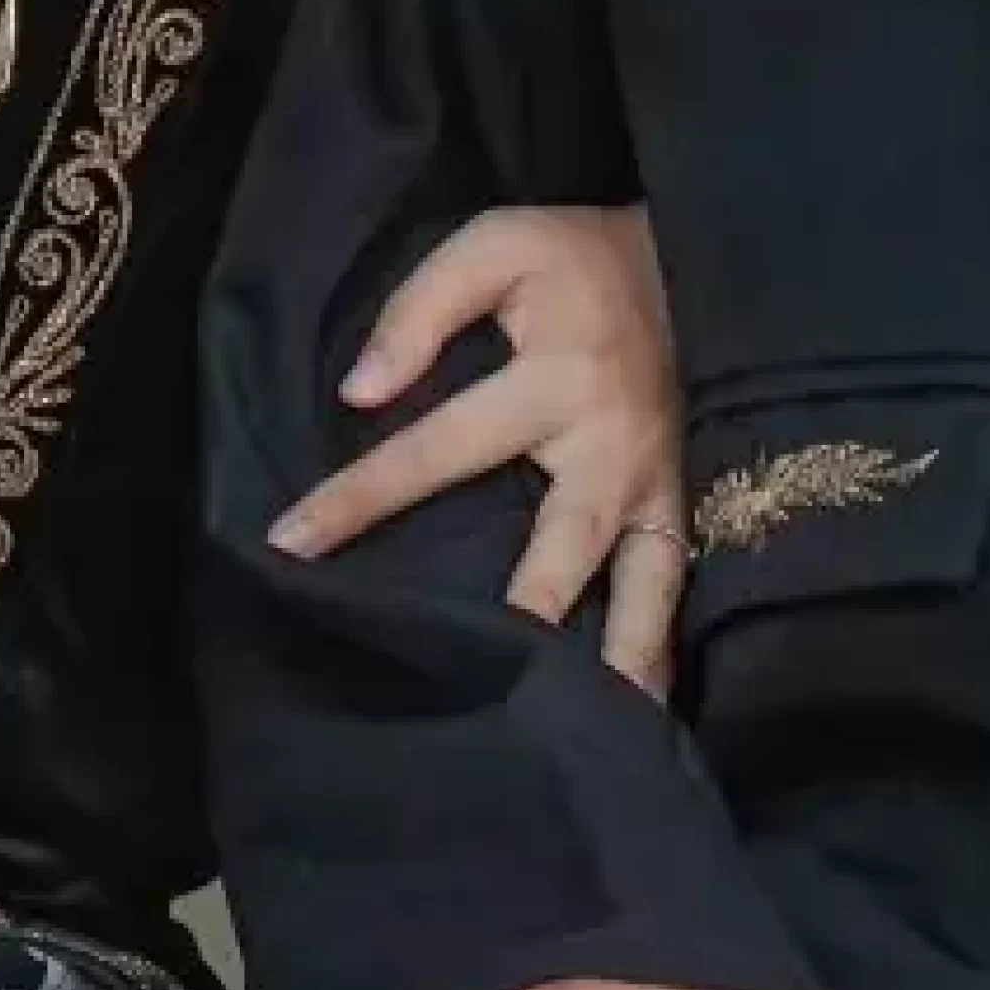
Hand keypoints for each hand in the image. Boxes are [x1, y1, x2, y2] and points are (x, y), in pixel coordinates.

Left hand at [267, 204, 688, 692]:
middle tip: (463, 689)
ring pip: (644, 593)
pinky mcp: (691, 510)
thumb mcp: (496, 246)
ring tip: (596, 743)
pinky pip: (679, 589)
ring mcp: (660, 491)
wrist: (701, 260)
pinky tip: (641, 715)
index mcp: (555, 380)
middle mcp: (610, 452)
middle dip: (511, 622)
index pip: (439, 450)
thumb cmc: (579, 261)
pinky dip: (661, 653)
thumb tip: (360, 392)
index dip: (360, 500)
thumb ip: (420, 310)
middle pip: (557, 552)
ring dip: (619, 667)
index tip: (288, 547)